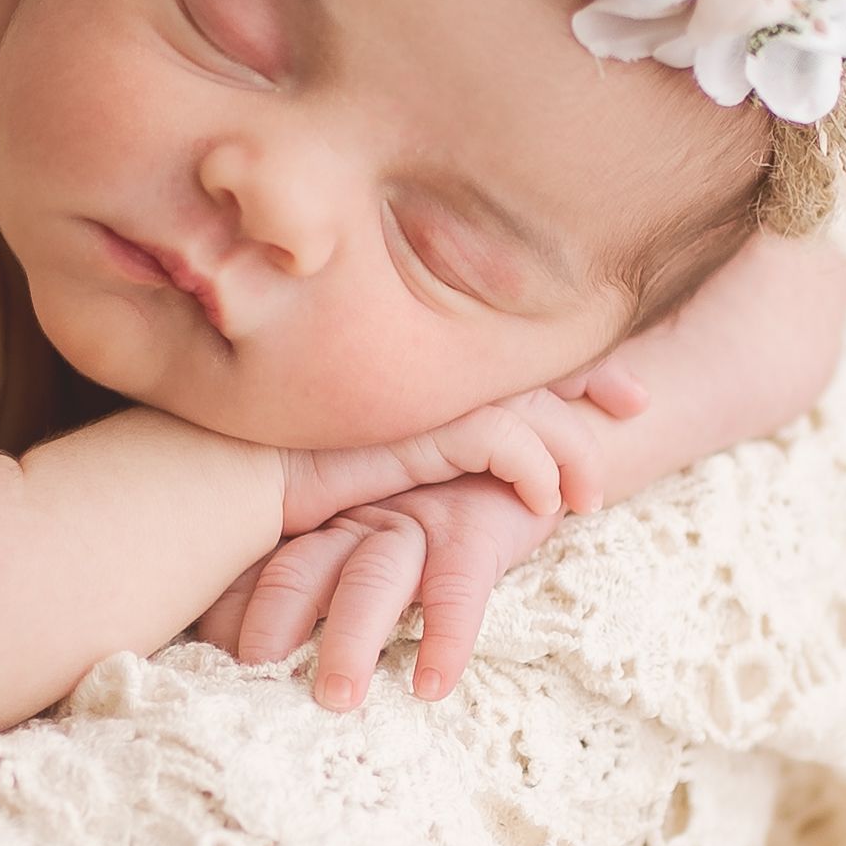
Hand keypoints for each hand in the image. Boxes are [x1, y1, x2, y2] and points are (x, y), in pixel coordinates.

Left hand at [202, 475, 560, 711]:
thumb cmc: (427, 516)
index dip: (227, 608)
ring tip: (339, 697)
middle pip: (298, 567)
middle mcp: (353, 521)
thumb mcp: (358, 546)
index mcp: (315, 526)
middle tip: (255, 669)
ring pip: (371, 579)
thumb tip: (227, 648)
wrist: (521, 461)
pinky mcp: (473, 535)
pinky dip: (446, 636)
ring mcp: (414, 524)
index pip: (256, 566)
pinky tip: (433, 684)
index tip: (210, 652)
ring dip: (350, 637)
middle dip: (273, 618)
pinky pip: (457, 589)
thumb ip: (303, 589)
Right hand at [273, 361, 647, 537]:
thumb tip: (432, 456)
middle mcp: (415, 365)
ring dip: (569, 447)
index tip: (606, 379)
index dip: (554, 354)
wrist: (210, 479)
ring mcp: (413, 391)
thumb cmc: (263, 471)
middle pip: (522, 355)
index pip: (495, 343)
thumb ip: (395, 445)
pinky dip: (532, 469)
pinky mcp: (409, 427)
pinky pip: (498, 438)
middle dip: (587, 375)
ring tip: (591, 496)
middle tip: (635, 400)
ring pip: (522, 400)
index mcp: (407, 360)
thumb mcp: (347, 452)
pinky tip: (545, 501)